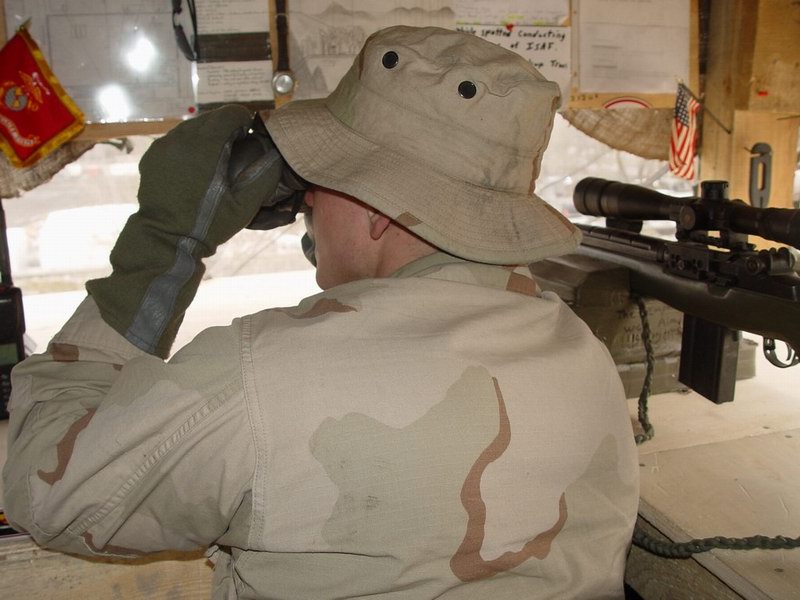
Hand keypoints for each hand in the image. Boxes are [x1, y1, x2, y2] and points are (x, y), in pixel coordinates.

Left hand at [87, 105, 286, 356]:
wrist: (166, 240)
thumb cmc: (209, 223)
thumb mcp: (245, 204)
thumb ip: (264, 174)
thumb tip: (276, 153)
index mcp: (206, 145)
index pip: (230, 114)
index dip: (245, 121)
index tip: (250, 135)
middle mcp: (181, 138)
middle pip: (210, 118)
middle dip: (226, 128)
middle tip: (236, 149)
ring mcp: (163, 146)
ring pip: (190, 127)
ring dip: (206, 136)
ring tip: (216, 158)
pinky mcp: (152, 156)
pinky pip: (175, 141)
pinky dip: (188, 146)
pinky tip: (194, 167)